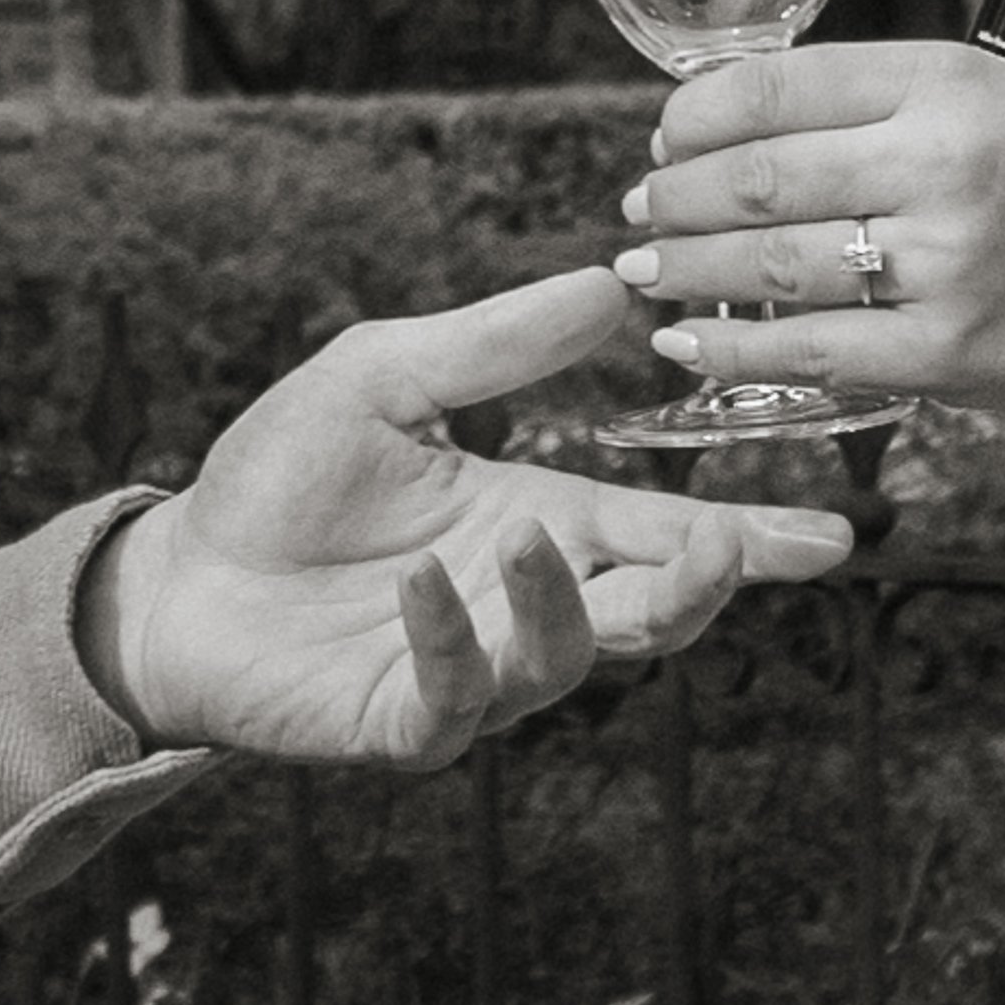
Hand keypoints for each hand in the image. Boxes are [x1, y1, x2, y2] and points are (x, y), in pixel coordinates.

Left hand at [75, 269, 853, 766]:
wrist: (174, 575)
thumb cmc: (283, 476)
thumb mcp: (388, 375)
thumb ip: (497, 343)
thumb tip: (611, 284)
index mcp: (542, 521)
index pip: (667, 534)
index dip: (750, 539)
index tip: (830, 538)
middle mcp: (523, 603)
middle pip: (649, 613)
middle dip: (701, 588)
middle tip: (725, 551)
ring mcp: (469, 671)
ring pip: (564, 663)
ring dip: (564, 606)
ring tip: (531, 537)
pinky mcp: (400, 721)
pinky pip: (453, 700)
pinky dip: (451, 643)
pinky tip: (423, 586)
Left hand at [616, 44, 1004, 417]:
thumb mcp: (985, 96)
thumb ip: (872, 102)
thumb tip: (729, 125)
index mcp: (944, 82)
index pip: (778, 85)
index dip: (694, 114)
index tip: (664, 135)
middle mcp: (941, 165)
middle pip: (758, 177)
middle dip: (672, 197)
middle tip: (635, 209)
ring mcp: (943, 265)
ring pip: (770, 264)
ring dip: (685, 268)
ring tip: (643, 270)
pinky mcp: (946, 355)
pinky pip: (808, 350)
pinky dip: (730, 348)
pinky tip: (684, 344)